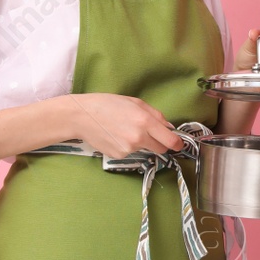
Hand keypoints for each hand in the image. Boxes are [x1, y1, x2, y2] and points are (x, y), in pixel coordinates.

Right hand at [65, 92, 186, 157]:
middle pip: (161, 149)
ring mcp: (128, 149)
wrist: (81, 116)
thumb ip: (156, 116)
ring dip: (140, 143)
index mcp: (145, 122)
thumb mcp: (136, 102)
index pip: (170, 140)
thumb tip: (169, 128)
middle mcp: (138, 138)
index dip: (177, 143)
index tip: (179, 144)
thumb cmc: (108, 104)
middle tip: (149, 134)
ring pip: (144, 150)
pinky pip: (130, 153)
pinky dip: (127, 146)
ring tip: (124, 129)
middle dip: (160, 143)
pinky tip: (115, 136)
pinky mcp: (118, 156)